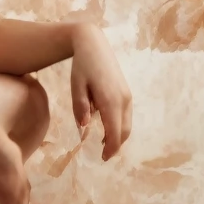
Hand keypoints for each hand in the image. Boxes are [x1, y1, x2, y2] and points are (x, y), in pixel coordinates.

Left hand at [70, 24, 132, 159]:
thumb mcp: (76, 86)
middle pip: (125, 131)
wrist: (94, 45)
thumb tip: (85, 127)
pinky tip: (107, 127)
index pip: (115, 132)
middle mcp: (123, 100)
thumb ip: (81, 107)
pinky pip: (126, 115)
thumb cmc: (82, 66)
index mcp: (110, 100)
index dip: (111, 148)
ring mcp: (127, 95)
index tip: (103, 159)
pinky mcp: (126, 92)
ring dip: (119, 136)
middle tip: (104, 155)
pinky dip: (120, 125)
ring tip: (104, 144)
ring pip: (127, 124)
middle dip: (116, 145)